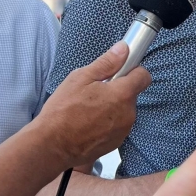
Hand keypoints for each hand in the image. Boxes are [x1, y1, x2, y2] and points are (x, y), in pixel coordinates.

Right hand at [34, 42, 150, 167]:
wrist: (52, 146)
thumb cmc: (62, 112)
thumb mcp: (80, 78)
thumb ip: (106, 63)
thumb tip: (123, 49)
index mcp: (122, 94)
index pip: (143, 76)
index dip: (132, 70)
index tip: (120, 70)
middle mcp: (128, 113)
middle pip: (131, 94)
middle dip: (117, 90)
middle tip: (95, 91)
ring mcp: (123, 130)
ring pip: (124, 110)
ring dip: (112, 107)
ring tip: (88, 109)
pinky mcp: (116, 142)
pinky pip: (117, 125)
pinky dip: (108, 122)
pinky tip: (89, 122)